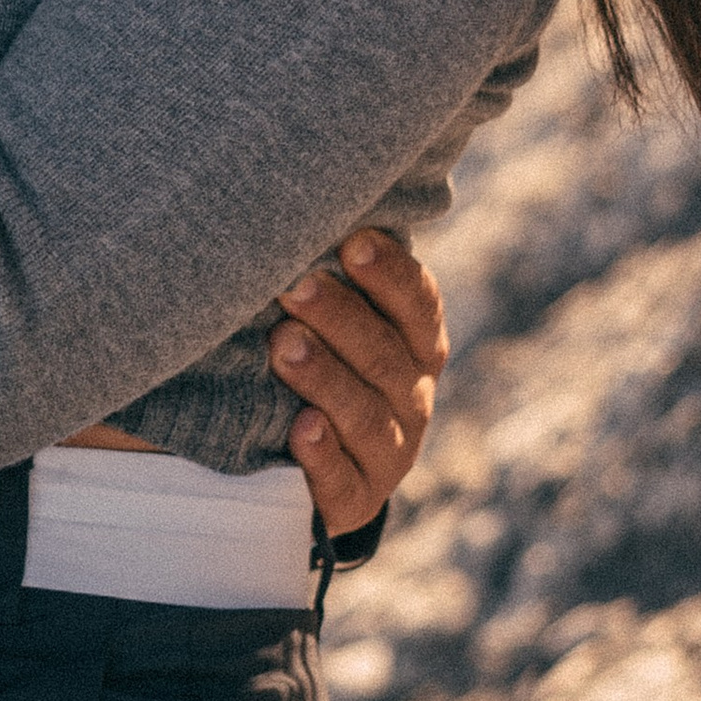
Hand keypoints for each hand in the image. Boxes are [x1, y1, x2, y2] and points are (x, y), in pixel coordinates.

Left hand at [270, 229, 447, 537]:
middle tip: (293, 287)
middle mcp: (411, 396)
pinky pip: (343, 480)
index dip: (390, 274)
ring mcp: (389, 452)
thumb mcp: (329, 317)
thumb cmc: (314, 359)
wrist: (306, 468)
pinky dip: (322, 454)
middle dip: (340, 319)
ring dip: (325, 377)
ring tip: (283, 345)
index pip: (419, 305)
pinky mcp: (354, 499)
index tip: (352, 242)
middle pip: (386, 355)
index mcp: (415, 344)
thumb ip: (324, 272)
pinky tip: (299, 427)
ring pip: (365, 414)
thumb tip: (281, 200)